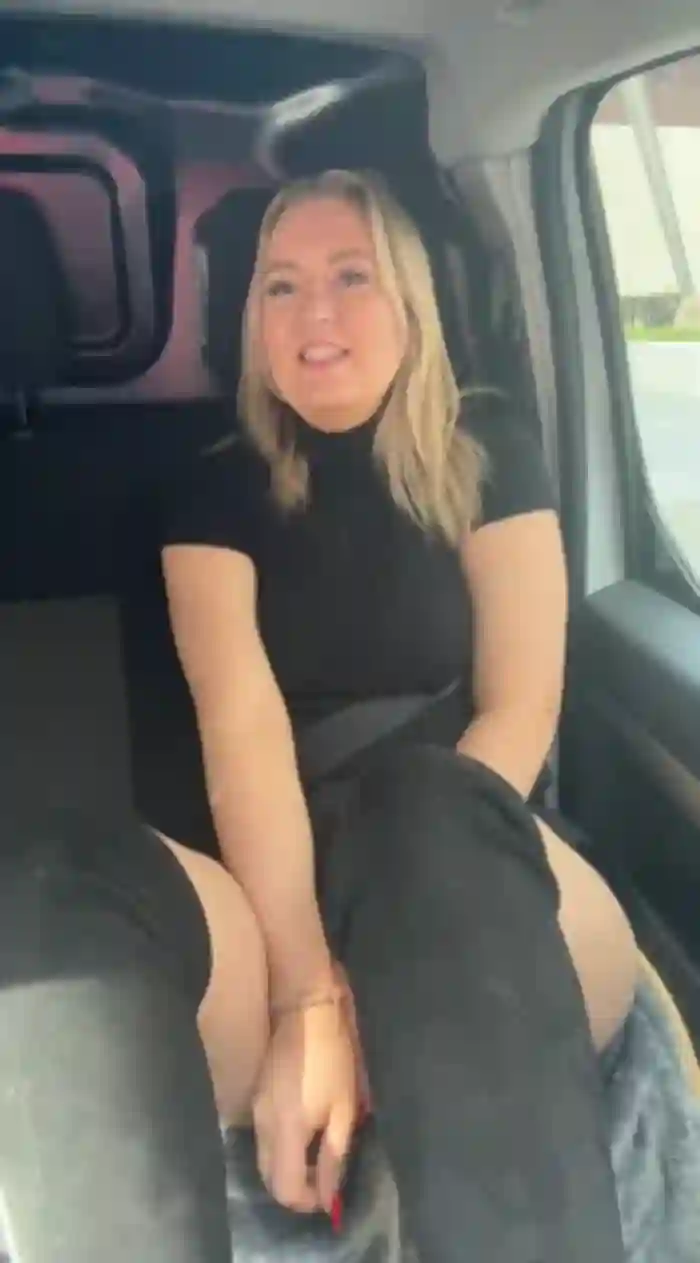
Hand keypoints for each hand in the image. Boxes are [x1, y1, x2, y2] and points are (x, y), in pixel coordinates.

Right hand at [253, 998, 358, 1213]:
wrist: (305, 1014)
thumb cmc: (332, 1061)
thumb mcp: (343, 1111)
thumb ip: (333, 1157)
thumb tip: (328, 1197)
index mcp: (285, 1132)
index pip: (285, 1190)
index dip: (308, 1201)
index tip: (330, 1193)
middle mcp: (262, 1128)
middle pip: (270, 1179)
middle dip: (297, 1188)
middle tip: (325, 1176)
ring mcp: (255, 1112)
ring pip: (264, 1160)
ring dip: (288, 1168)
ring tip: (318, 1152)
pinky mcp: (256, 1099)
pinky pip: (264, 1139)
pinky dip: (281, 1149)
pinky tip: (304, 1132)